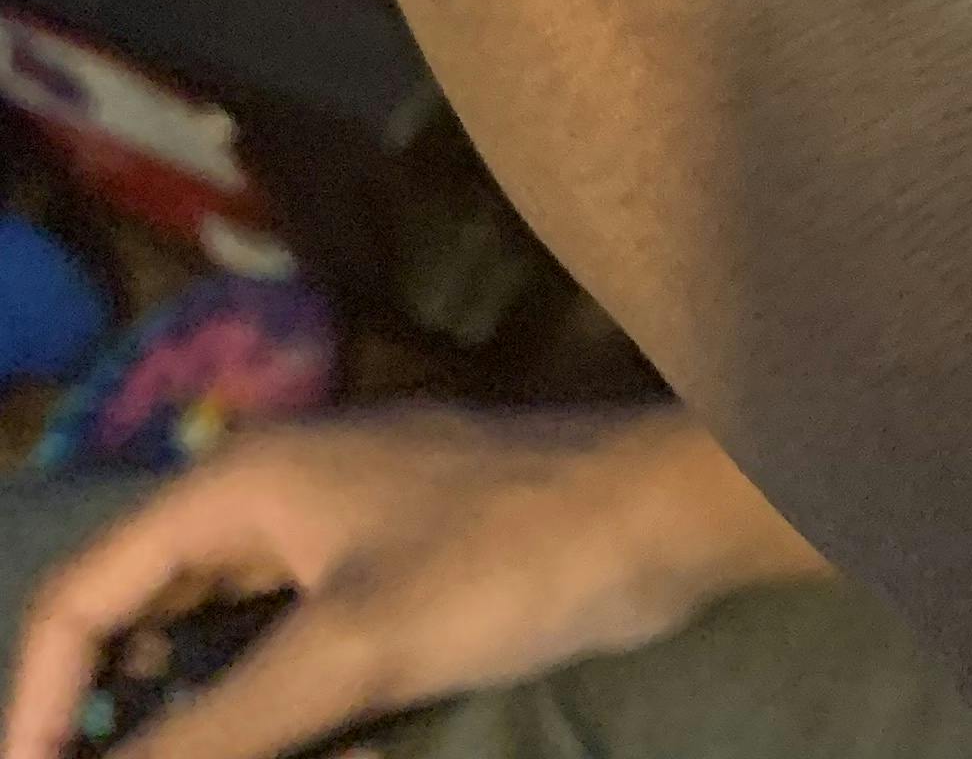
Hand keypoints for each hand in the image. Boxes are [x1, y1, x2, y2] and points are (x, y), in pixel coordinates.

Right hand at [1, 402, 815, 758]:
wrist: (665, 519)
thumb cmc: (509, 557)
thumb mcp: (351, 652)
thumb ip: (214, 732)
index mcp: (246, 485)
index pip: (87, 592)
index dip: (41, 702)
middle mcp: (273, 496)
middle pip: (142, 615)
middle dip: (123, 715)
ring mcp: (334, 530)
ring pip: (215, 640)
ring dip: (204, 718)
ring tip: (241, 756)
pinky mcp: (386, 570)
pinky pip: (284, 648)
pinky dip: (270, 710)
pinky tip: (307, 749)